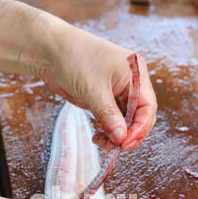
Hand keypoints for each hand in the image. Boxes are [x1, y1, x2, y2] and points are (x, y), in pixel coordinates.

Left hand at [43, 24, 156, 150]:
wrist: (50, 51)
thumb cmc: (74, 58)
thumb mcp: (93, 90)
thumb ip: (109, 116)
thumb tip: (121, 139)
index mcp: (135, 74)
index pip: (147, 107)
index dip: (140, 128)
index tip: (125, 143)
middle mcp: (131, 84)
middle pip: (139, 117)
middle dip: (128, 134)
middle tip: (114, 147)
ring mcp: (118, 93)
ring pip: (125, 123)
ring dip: (116, 137)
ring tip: (102, 143)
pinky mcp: (105, 101)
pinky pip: (112, 122)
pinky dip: (107, 132)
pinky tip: (98, 137)